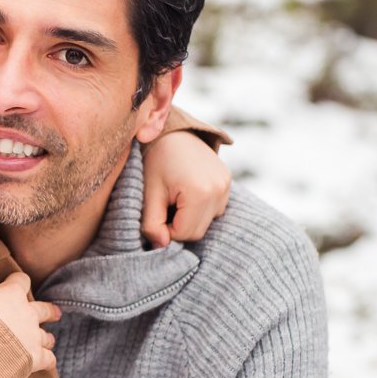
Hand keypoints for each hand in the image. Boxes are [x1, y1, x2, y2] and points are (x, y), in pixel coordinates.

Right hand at [0, 271, 60, 374]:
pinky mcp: (35, 357)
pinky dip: (47, 361)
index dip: (18, 283)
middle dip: (49, 312)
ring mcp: (33, 336)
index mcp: (10, 294)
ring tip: (47, 341)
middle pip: (44, 309)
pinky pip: (49, 359)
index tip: (16, 285)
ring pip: (47, 336)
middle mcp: (27, 313)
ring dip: (46, 338)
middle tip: (55, 314)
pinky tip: (45, 363)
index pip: (21, 281)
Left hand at [141, 130, 231, 247]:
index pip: (184, 233)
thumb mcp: (148, 192)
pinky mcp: (227, 181)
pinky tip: (186, 193)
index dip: (166, 230)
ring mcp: (226, 185)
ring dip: (188, 218)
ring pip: (206, 222)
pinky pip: (214, 210)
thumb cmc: (155, 161)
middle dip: (177, 225)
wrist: (171, 132)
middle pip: (197, 231)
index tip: (155, 214)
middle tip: (163, 206)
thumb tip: (161, 245)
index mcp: (200, 192)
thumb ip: (152, 222)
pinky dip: (199, 208)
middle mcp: (219, 189)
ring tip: (174, 197)